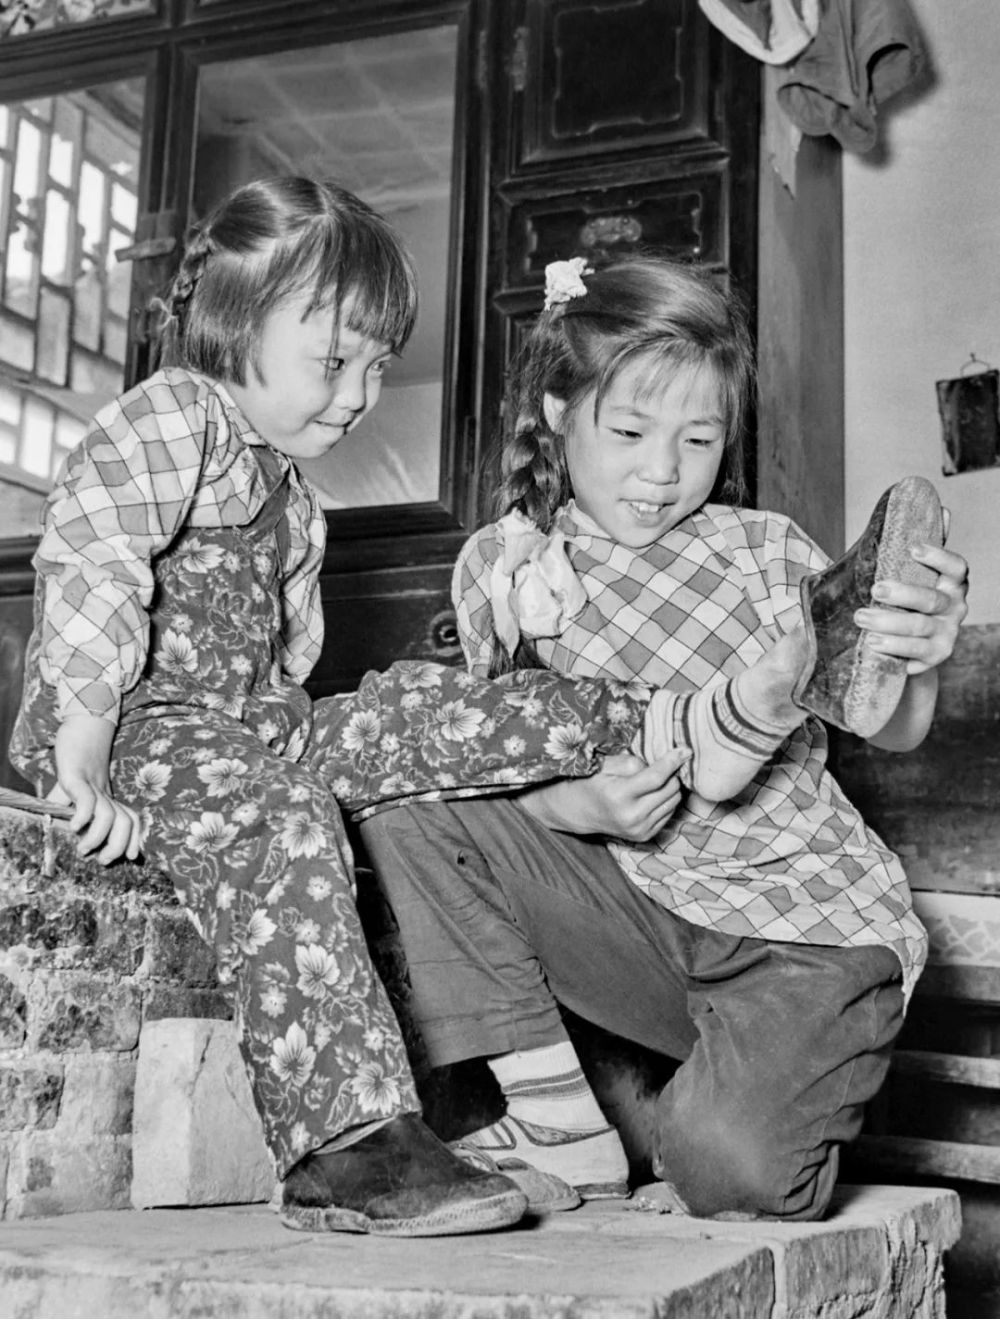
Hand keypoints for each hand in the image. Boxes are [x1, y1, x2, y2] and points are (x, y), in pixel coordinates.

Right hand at [53, 715, 143, 865]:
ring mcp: (93, 786)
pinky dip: (83, 815)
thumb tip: (66, 829)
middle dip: (118, 846)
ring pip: (109, 816)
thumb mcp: (77, 791)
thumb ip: (72, 808)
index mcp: (109, 799)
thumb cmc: (79, 762)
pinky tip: (75, 827)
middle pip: (126, 823)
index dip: (135, 840)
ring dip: (98, 837)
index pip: (132, 822)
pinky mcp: (77, 777)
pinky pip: (86, 799)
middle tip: (101, 860)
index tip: (131, 858)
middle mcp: (105, 795)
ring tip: (83, 848)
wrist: (84, 727)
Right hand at [518, 749, 688, 841]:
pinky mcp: (646, 836)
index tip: (685, 750)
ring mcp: (640, 829)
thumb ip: (634, 763)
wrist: (580, 812)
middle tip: (661, 765)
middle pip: (670, 789)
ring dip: (670, 787)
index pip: (656, 777)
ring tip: (654, 781)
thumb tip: (667, 763)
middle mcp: (632, 816)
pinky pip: (670, 812)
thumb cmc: (593, 782)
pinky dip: (665, 801)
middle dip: (670, 773)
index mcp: (619, 795)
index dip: (673, 761)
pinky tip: (651, 795)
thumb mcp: (606, 765)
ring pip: (674, 801)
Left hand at [853, 536, 968, 674]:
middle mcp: (955, 608)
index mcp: (952, 583)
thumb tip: (940, 508)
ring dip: (889, 624)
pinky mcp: (936, 655)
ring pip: (919, 628)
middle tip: (875, 589)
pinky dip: (895, 649)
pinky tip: (874, 645)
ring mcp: (947, 633)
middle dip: (902, 594)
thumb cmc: (911, 601)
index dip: (938, 557)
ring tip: (861, 618)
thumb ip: (924, 547)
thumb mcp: (916, 573)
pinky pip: (916, 653)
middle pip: (931, 600)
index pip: (956, 567)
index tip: (913, 548)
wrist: (913, 644)